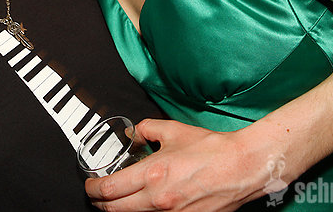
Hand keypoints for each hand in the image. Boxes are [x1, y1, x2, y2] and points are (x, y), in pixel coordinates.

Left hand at [84, 119, 273, 210]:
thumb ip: (147, 129)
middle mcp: (158, 199)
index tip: (90, 185)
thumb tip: (133, 133)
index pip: (109, 189)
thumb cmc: (212, 150)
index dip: (93, 189)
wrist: (242, 167)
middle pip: (114, 210)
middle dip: (100, 204)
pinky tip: (145, 204)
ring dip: (121, 210)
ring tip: (119, 200)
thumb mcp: (173, 130)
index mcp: (152, 174)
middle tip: (97, 196)